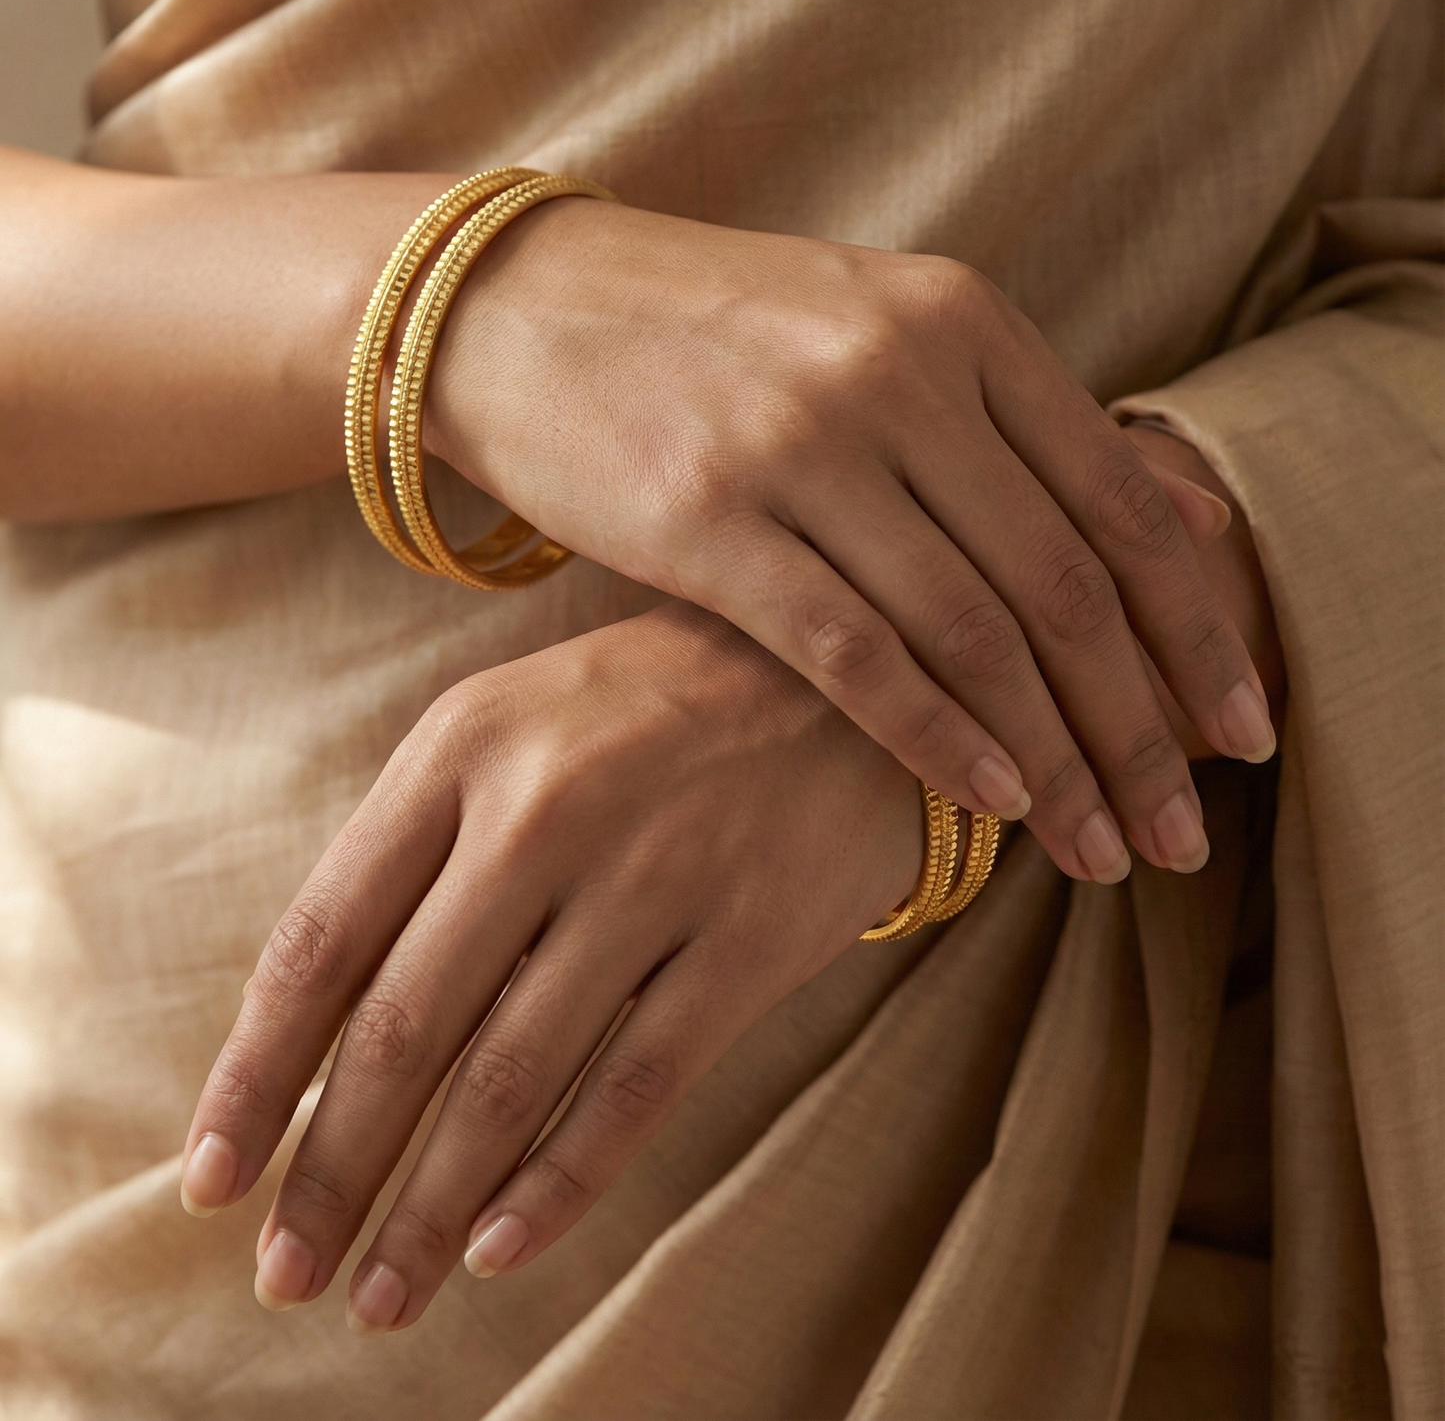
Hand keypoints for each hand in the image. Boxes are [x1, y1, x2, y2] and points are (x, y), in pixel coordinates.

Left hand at [180, 603, 923, 1332]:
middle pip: (405, 1027)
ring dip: (432, 1208)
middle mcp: (544, 806)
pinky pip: (635, 1087)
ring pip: (512, 1077)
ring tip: (384, 1297)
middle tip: (286, 1275)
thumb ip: (416, 851)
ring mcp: (654, 871)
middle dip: (333, 1171)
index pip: (323, 937)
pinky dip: (560, 1184)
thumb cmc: (645, 709)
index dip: (257, 1074)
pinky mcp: (749, 935)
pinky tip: (500, 1248)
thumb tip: (309, 1038)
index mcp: (461, 745)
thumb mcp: (512, 725)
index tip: (212, 1181)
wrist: (840, 668)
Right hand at [427, 200, 1275, 881]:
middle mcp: (898, 371)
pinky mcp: (708, 518)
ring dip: (1055, 757)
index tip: (1244, 729)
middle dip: (1141, 726)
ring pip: (974, 630)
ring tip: (1101, 848)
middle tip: (1184, 832)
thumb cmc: (716, 330)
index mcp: (961, 319)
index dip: (1198, 629)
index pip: (1122, 501)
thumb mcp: (886, 325)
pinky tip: (987, 802)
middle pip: (1064, 582)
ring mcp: (803, 442)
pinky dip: (936, 736)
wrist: (521, 303)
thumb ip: (1028, 420)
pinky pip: (854, 652)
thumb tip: (1194, 516)